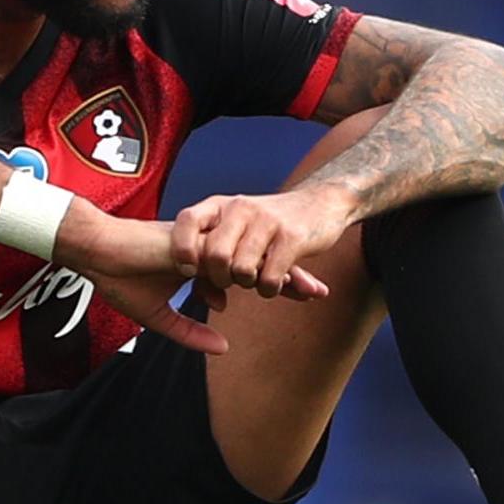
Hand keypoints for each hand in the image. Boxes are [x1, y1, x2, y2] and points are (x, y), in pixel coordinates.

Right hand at [58, 210, 326, 356]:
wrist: (96, 254)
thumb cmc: (123, 280)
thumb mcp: (159, 318)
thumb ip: (191, 333)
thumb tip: (223, 349)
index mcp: (206, 264)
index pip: (248, 274)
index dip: (276, 284)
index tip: (305, 296)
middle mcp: (210, 252)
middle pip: (257, 263)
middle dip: (290, 277)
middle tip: (320, 292)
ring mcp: (202, 247)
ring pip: (248, 259)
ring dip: (278, 273)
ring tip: (306, 290)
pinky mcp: (190, 246)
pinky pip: (224, 260)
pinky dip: (246, 271)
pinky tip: (267, 284)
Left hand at [172, 186, 351, 300]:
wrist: (322, 203)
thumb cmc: (270, 226)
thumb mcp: (239, 230)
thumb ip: (216, 257)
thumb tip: (208, 299)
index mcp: (221, 205)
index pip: (187, 220)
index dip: (182, 248)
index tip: (188, 270)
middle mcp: (241, 207)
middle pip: (215, 255)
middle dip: (220, 278)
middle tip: (231, 282)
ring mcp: (267, 221)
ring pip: (242, 269)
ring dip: (248, 284)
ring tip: (256, 279)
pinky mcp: (292, 237)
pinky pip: (270, 278)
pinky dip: (269, 289)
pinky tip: (275, 284)